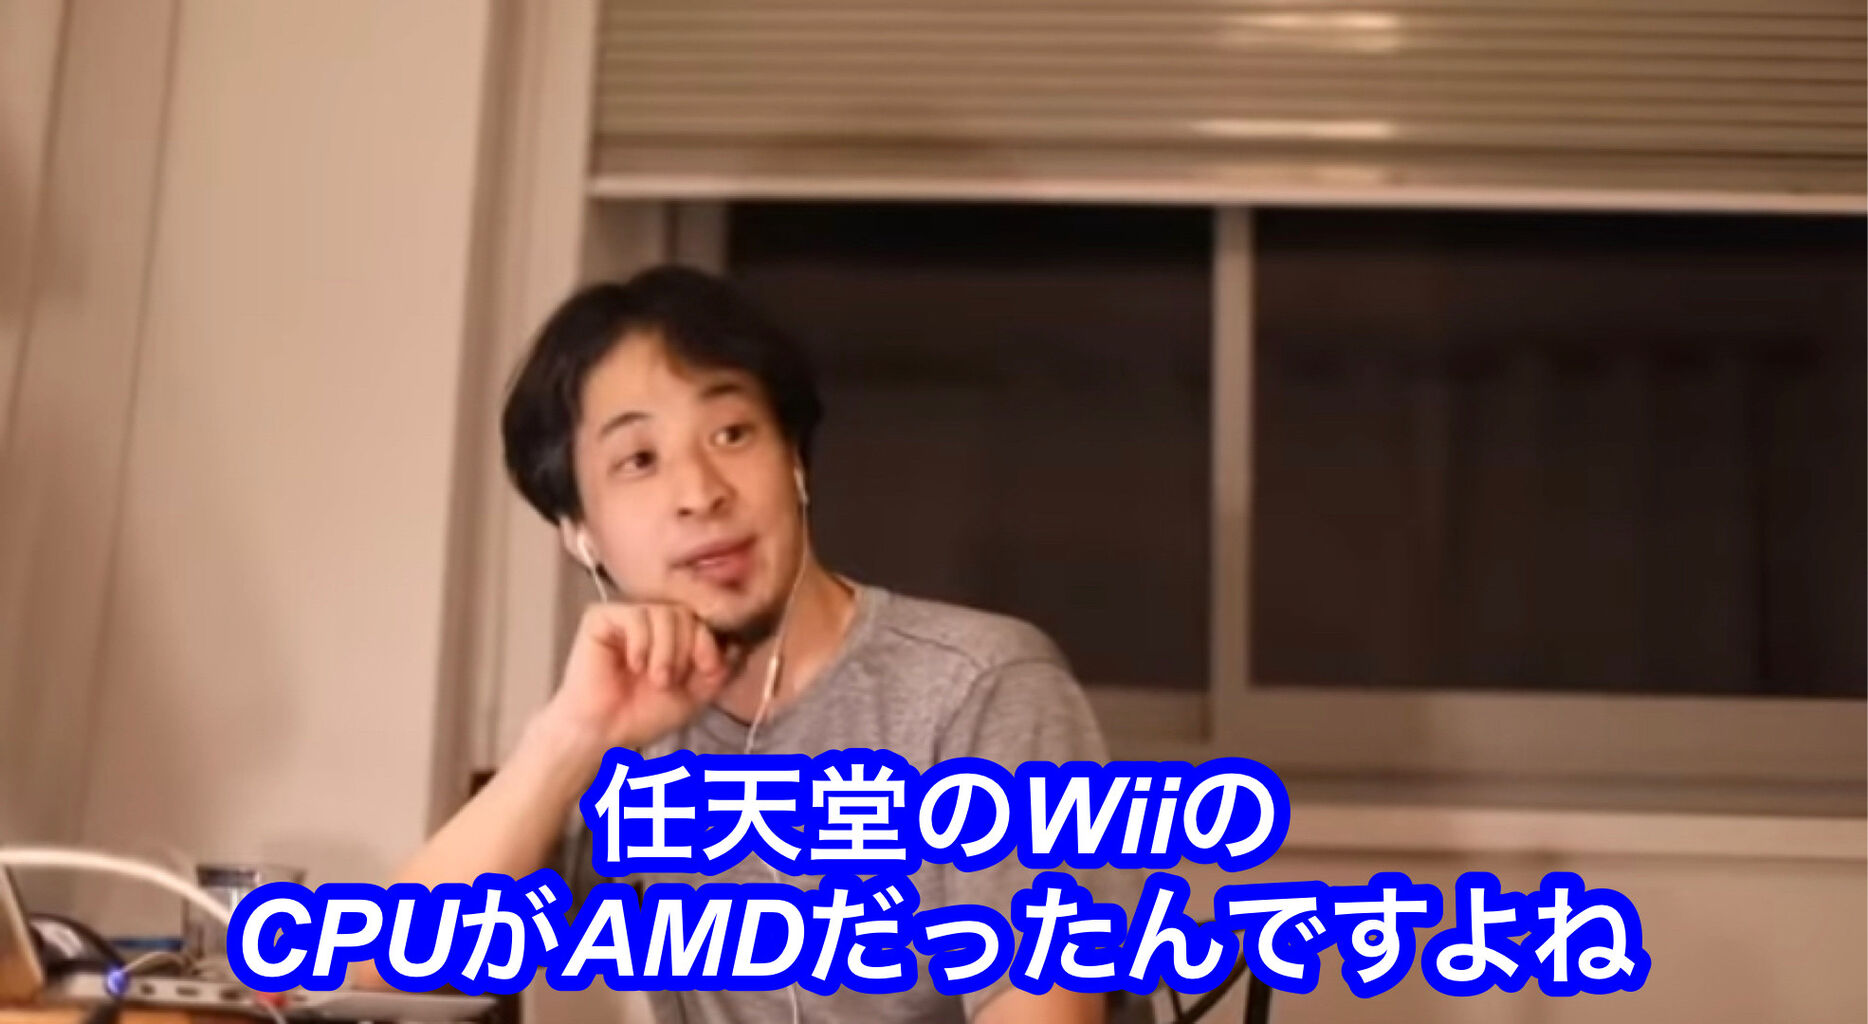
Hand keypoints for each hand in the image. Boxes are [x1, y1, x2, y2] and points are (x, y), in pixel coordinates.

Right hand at [542, 602, 732, 751]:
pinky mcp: (601, 618)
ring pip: (666, 613)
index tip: (708, 670)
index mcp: (677, 634)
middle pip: (688, 614)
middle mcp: (654, 620)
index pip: (705, 620)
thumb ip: (719, 668)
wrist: (605, 732)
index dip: (711, 642)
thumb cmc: (646, 714)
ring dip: (666, 651)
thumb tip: (739, 642)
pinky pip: (636, 615)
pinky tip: (633, 665)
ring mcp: (629, 616)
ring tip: (655, 678)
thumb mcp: (697, 694)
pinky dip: (641, 643)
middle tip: (669, 682)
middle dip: (687, 650)